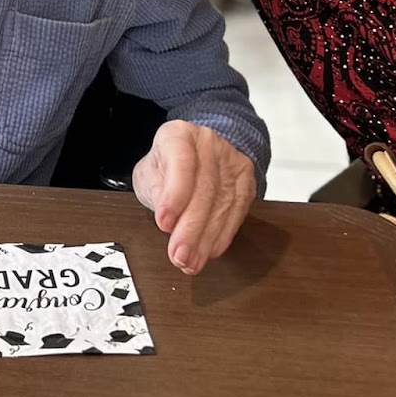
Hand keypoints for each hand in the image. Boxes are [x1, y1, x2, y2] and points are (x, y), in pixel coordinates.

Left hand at [131, 120, 255, 275]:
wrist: (192, 157)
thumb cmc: (165, 167)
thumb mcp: (149, 176)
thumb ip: (156, 192)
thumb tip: (169, 220)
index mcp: (178, 134)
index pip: (181, 162)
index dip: (174, 195)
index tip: (164, 223)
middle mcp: (207, 142)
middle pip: (204, 189)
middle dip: (191, 228)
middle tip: (179, 255)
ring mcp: (230, 160)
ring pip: (222, 204)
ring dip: (206, 239)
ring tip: (191, 262)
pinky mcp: (246, 180)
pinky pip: (237, 212)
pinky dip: (222, 236)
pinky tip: (209, 251)